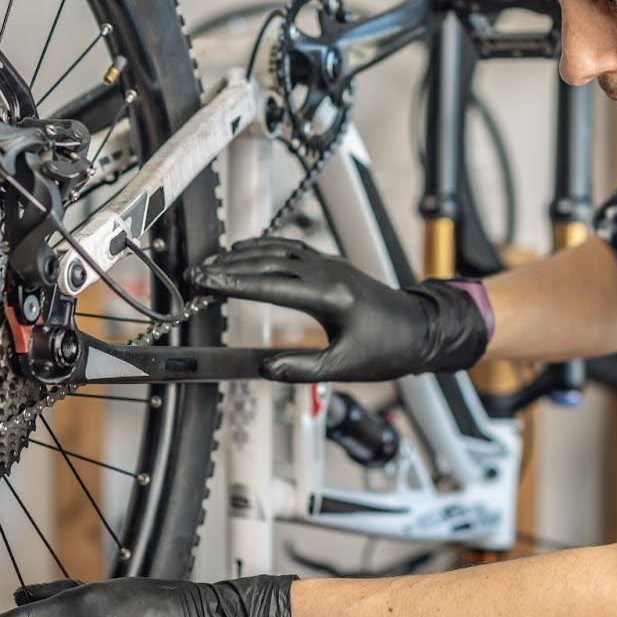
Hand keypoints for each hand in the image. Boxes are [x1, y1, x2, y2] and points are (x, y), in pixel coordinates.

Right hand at [187, 237, 490, 381]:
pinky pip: (292, 249)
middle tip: (197, 274)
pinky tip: (247, 251)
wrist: (419, 329)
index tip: (206, 282)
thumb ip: (302, 369)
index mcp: (329, 297)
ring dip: (243, 255)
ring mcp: (330, 265)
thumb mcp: (344, 367)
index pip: (270, 286)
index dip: (233, 283)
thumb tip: (265, 368)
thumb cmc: (387, 349)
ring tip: (213, 263)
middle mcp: (328, 273)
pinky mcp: (331, 265)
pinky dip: (265, 247)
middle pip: (268, 263)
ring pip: (278, 251)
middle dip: (229, 267)